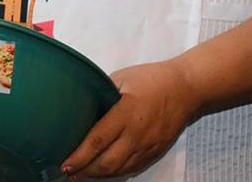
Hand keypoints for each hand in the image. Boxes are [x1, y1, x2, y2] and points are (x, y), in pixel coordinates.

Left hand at [61, 59, 199, 178]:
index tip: (65, 163)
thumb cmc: (151, 79)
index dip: (80, 156)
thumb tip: (80, 105)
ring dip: (99, 175)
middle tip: (68, 172)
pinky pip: (133, 168)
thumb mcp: (121, 78)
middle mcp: (137, 135)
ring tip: (82, 174)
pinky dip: (116, 172)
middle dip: (85, 171)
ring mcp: (148, 147)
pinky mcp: (156, 152)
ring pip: (120, 170)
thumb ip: (102, 94)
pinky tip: (104, 171)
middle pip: (107, 162)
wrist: (186, 89)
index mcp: (126, 113)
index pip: (98, 140)